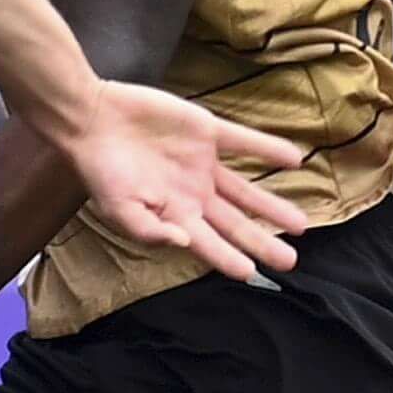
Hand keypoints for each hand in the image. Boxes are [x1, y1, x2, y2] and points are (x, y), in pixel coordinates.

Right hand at [55, 82, 308, 283]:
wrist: (93, 119)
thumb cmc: (99, 170)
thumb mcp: (118, 210)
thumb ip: (151, 231)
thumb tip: (186, 244)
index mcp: (173, 215)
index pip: (208, 244)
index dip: (229, 259)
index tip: (251, 273)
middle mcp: (193, 194)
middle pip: (235, 224)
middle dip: (262, 243)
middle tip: (290, 263)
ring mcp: (202, 164)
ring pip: (245, 189)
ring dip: (271, 206)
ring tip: (300, 224)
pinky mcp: (205, 133)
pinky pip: (243, 143)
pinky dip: (267, 150)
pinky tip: (293, 159)